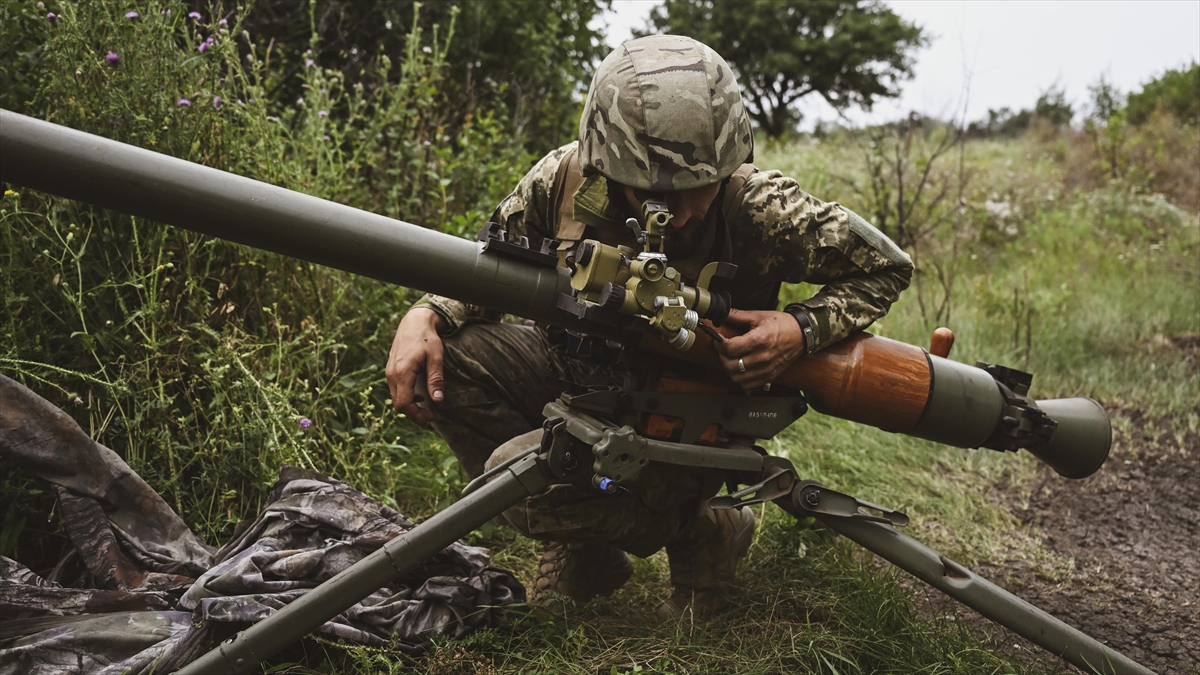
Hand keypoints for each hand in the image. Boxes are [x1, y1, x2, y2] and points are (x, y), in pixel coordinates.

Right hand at [385, 308, 446, 425]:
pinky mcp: (391, 369)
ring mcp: (389, 371)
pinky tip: (419, 394)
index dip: (416, 415)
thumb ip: (435, 380)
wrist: (414, 321)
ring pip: (396, 397)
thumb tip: (437, 401)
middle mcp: (392, 374)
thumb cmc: (427, 338)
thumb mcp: (436, 358)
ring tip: (426, 408)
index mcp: (402, 373)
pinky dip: (406, 396)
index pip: (404, 403)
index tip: (430, 418)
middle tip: (431, 416)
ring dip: (410, 405)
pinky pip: (396, 389)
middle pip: (399, 404)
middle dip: (414, 413)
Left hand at [714, 308, 806, 389]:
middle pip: (731, 365)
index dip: (719, 344)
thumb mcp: (759, 316)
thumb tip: (721, 313)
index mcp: (760, 340)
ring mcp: (766, 369)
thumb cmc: (782, 324)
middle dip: (722, 356)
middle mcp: (763, 357)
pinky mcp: (769, 376)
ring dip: (730, 369)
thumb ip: (738, 315)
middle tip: (723, 349)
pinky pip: (748, 385)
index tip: (718, 340)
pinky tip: (740, 369)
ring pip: (737, 378)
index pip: (730, 348)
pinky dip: (740, 379)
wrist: (802, 334)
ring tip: (731, 359)